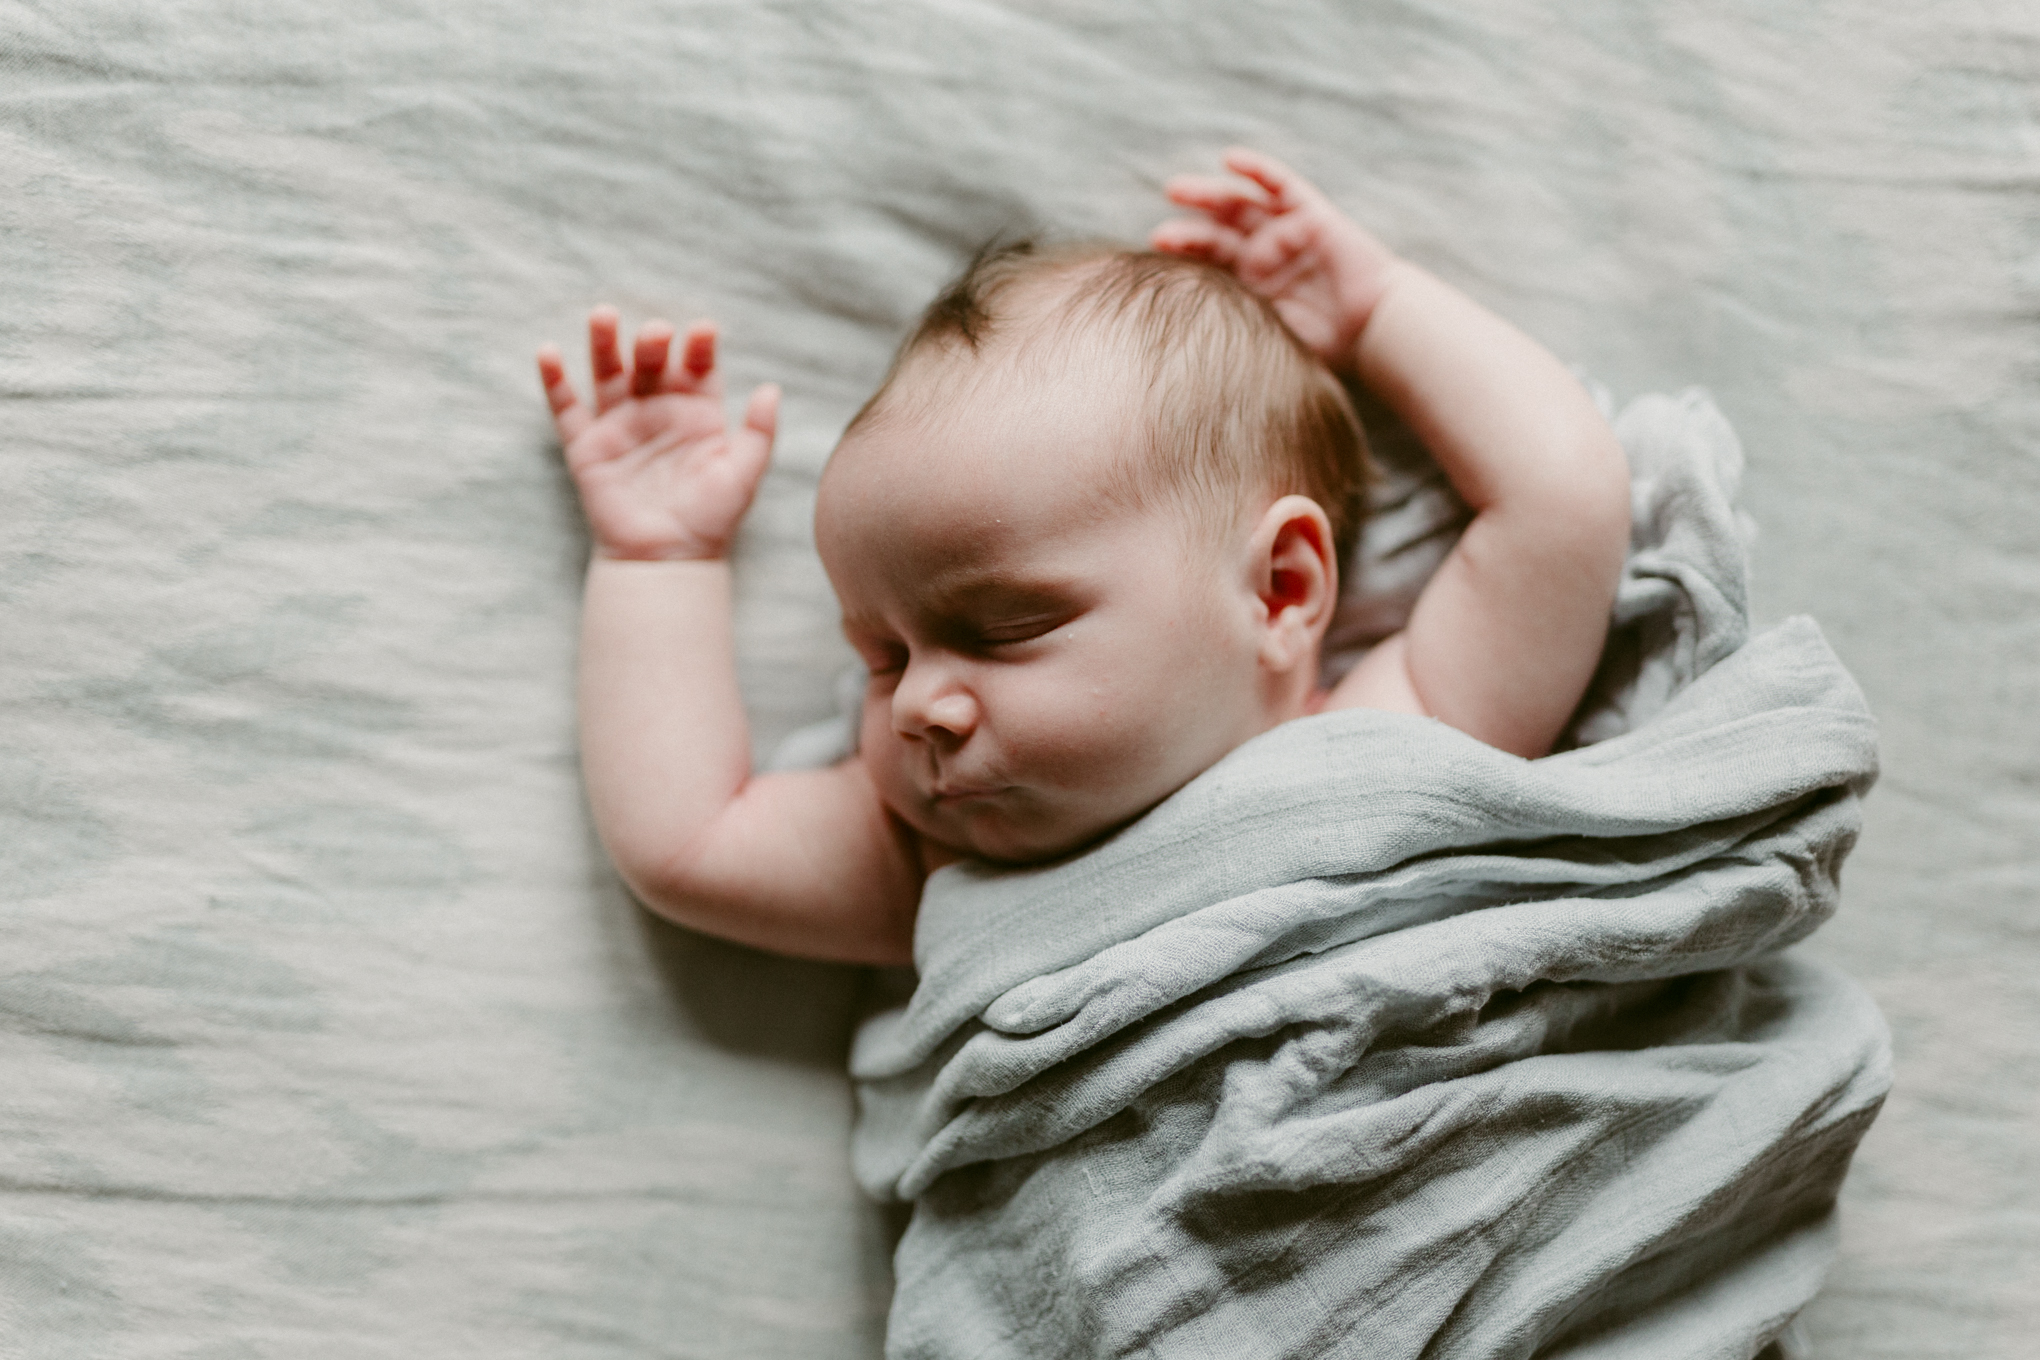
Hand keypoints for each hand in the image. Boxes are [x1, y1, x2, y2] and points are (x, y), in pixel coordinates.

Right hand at [538, 307, 778, 561]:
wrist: (668, 559)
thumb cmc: (711, 518)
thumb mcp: (743, 474)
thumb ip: (759, 433)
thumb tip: (772, 388)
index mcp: (697, 412)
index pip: (698, 367)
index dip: (700, 347)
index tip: (705, 331)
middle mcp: (657, 410)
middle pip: (652, 363)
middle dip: (653, 343)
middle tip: (657, 332)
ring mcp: (620, 424)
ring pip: (608, 373)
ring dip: (604, 344)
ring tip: (603, 315)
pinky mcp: (587, 445)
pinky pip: (566, 408)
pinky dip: (554, 381)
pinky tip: (548, 352)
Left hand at [1151, 149, 1398, 368]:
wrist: (1373, 327)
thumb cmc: (1326, 342)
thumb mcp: (1270, 334)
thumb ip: (1236, 323)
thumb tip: (1182, 335)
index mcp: (1253, 284)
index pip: (1210, 264)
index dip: (1184, 258)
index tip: (1156, 259)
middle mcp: (1266, 254)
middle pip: (1218, 231)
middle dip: (1188, 229)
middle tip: (1160, 233)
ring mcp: (1287, 230)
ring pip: (1241, 204)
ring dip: (1208, 194)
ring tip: (1175, 190)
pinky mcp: (1312, 211)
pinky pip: (1281, 183)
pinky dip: (1256, 168)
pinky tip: (1229, 159)